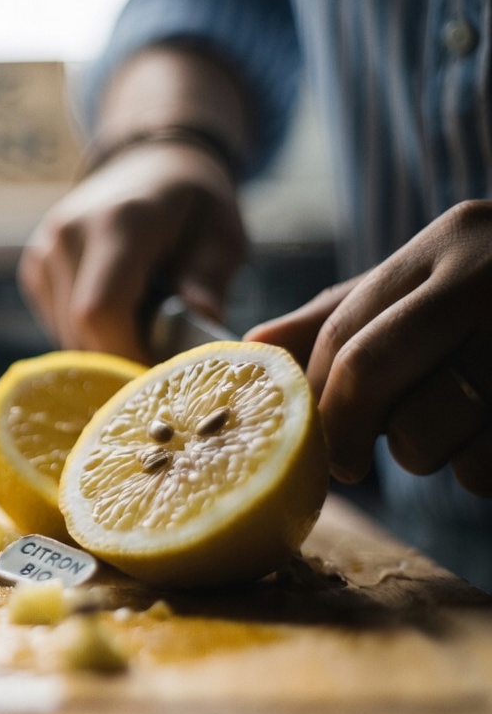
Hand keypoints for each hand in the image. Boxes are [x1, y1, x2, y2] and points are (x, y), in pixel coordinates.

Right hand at [18, 141, 246, 361]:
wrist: (148, 165)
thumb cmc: (194, 205)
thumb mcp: (221, 235)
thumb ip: (208, 282)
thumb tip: (200, 331)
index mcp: (118, 223)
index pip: (100, 312)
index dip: (129, 357)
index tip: (165, 378)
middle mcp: (67, 235)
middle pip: (81, 332)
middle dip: (123, 359)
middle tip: (163, 365)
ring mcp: (43, 251)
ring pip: (66, 337)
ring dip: (107, 349)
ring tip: (145, 330)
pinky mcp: (33, 269)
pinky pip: (57, 326)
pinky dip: (89, 336)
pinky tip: (120, 314)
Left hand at [246, 200, 491, 495]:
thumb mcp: (436, 288)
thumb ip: (346, 316)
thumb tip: (246, 345)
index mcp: (453, 239)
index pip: (343, 328)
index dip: (314, 393)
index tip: (311, 433)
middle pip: (371, 372)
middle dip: (349, 429)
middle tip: (348, 461)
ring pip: (434, 430)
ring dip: (434, 456)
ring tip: (464, 432)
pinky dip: (487, 473)